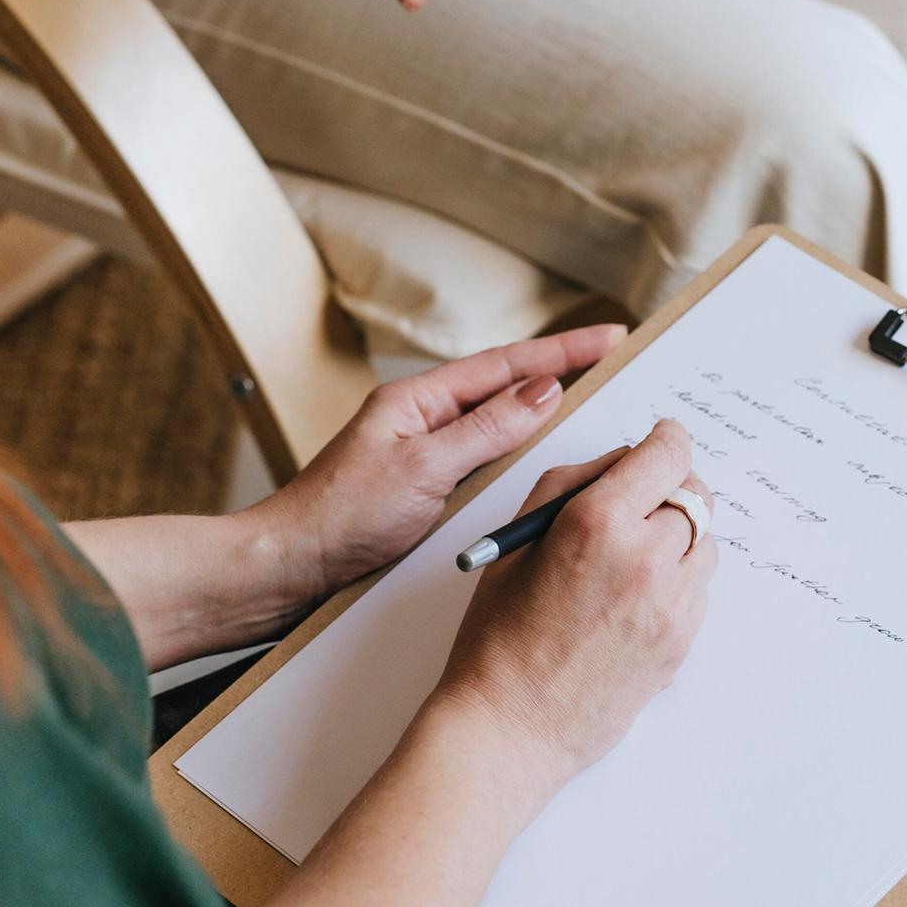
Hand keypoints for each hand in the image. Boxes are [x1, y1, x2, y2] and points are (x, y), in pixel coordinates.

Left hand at [254, 325, 625, 612]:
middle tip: (617, 368)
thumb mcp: (424, 468)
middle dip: (562, 377)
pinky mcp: (423, 494)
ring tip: (596, 413)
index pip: (506, 366)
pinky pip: (485, 466)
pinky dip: (520, 462)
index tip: (612, 338)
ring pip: (498, 431)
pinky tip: (544, 473)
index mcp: (418, 400)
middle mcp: (423, 422)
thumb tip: (544, 391)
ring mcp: (424, 457)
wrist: (289, 567)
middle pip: (506, 391)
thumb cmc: (340, 516)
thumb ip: (487, 430)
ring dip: (544, 422)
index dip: (564, 351)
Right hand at [433, 420, 716, 787]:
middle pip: (695, 494)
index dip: (665, 440)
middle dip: (669, 489)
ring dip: (677, 537)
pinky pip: (698, 589)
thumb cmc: (499, 636)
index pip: (667, 454)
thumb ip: (572, 485)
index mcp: (597, 523)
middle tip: (640, 501)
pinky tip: (630, 601)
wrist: (512, 725)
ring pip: (704, 541)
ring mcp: (671, 606)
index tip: (660, 441)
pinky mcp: (683, 642)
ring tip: (628, 560)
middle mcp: (645, 559)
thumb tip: (622, 462)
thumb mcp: (517, 541)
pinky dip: (675, 581)